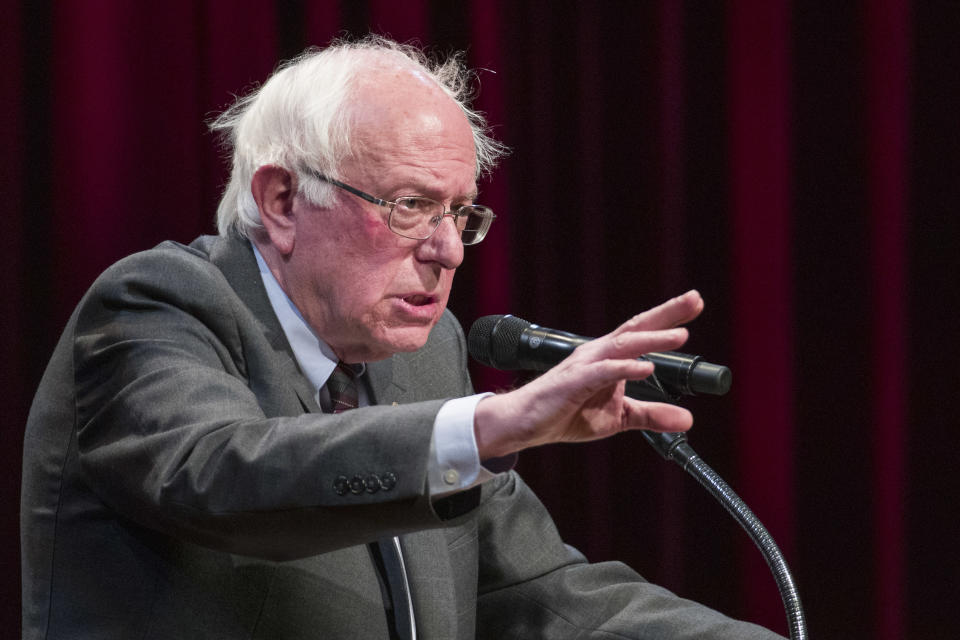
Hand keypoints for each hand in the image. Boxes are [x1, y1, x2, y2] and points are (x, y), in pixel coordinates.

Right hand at [473, 290, 703, 458]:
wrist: (525, 423)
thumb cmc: (566, 413)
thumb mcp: (619, 418)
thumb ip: (652, 415)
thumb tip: (687, 420)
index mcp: (609, 357)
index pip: (643, 332)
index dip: (669, 317)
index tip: (695, 303)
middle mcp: (598, 353)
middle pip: (636, 327)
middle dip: (666, 313)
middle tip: (695, 299)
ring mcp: (585, 365)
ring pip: (622, 345)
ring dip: (652, 339)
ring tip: (679, 336)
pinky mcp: (573, 382)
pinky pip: (602, 372)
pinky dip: (625, 368)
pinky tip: (646, 367)